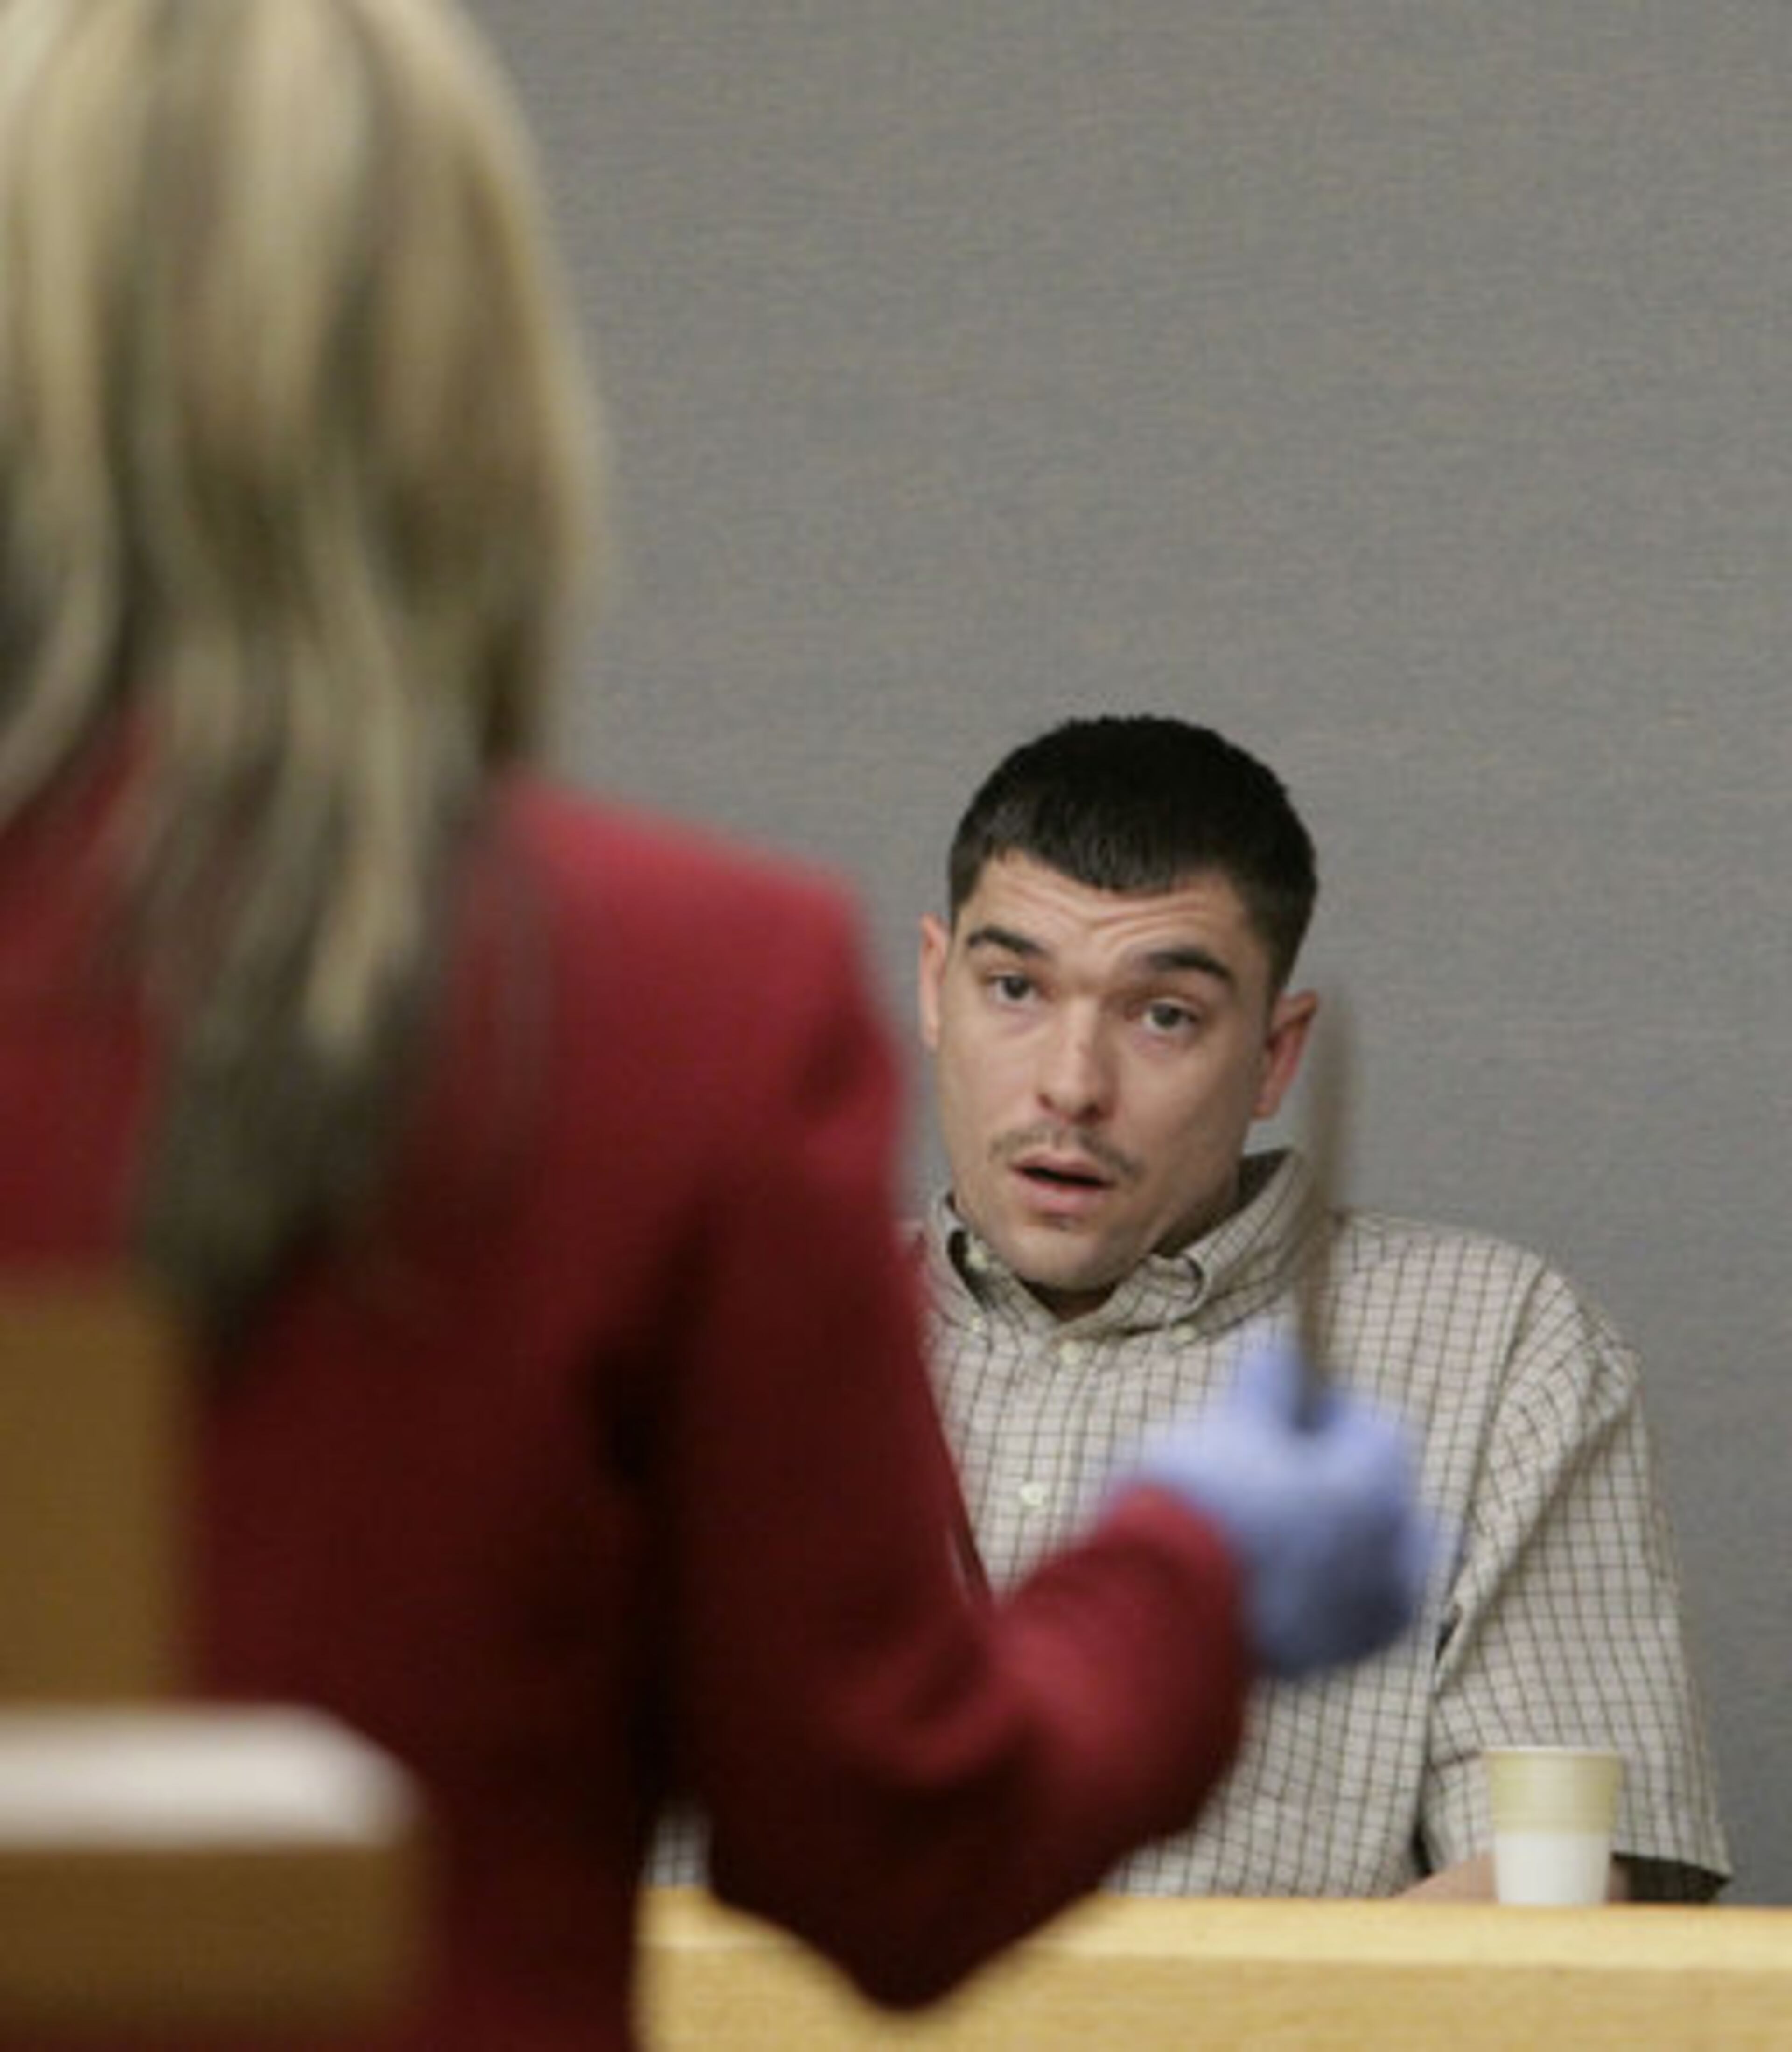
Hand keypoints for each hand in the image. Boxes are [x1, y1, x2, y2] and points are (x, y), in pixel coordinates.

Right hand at [1129, 1334, 1432, 1679]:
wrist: (1157, 1611)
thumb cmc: (1197, 1502)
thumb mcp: (1228, 1422)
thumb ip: (1267, 1381)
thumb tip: (1279, 1345)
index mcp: (1377, 1486)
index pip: (1379, 1427)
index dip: (1329, 1408)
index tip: (1282, 1407)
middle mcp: (1395, 1553)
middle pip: (1396, 1499)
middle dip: (1355, 1480)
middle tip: (1290, 1470)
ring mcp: (1372, 1613)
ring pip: (1388, 1561)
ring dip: (1353, 1539)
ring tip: (1288, 1527)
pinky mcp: (1339, 1659)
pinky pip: (1359, 1611)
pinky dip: (1335, 1590)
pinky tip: (1282, 1577)